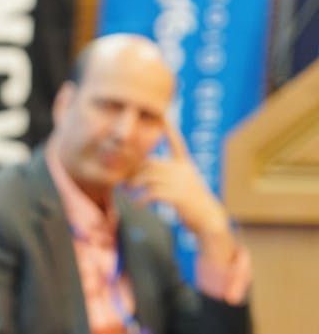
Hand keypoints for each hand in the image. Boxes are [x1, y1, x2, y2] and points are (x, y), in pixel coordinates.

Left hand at [128, 120, 235, 265]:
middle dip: (135, 170)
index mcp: (186, 165)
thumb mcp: (185, 184)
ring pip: (149, 177)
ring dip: (135, 185)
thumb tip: (146, 173)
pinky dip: (141, 199)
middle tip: (125, 181)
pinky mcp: (178, 197)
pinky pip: (152, 193)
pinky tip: (138, 204)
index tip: (164, 115)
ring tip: (129, 192)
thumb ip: (170, 176)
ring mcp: (181, 183)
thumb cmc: (192, 203)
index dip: (171, 130)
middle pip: (152, 162)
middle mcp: (183, 171)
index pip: (177, 143)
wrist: (208, 218)